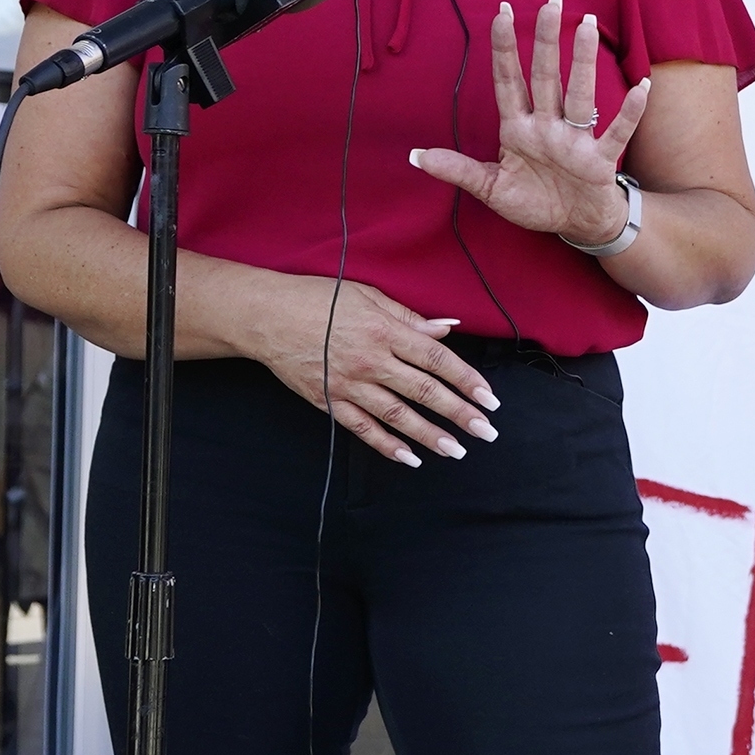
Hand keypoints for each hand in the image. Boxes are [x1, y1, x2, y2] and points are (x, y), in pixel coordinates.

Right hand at [257, 276, 498, 467]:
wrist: (265, 317)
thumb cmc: (318, 300)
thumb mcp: (368, 297)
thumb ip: (409, 318)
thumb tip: (447, 329)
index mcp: (385, 331)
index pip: (437, 359)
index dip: (466, 380)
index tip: (489, 399)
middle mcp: (370, 360)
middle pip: (424, 391)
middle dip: (459, 413)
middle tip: (485, 432)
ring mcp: (348, 384)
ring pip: (397, 415)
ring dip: (429, 435)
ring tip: (456, 450)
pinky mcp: (329, 401)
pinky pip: (362, 428)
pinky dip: (386, 445)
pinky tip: (409, 458)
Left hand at [409, 0, 652, 248]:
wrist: (574, 225)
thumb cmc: (535, 202)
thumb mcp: (491, 189)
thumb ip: (458, 170)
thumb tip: (414, 156)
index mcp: (518, 130)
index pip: (508, 81)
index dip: (503, 49)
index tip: (500, 13)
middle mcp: (547, 126)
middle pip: (545, 76)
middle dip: (546, 39)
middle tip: (552, 1)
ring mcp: (574, 140)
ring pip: (578, 94)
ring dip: (582, 62)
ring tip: (588, 26)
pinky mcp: (598, 160)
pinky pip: (616, 132)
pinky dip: (629, 112)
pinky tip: (640, 88)